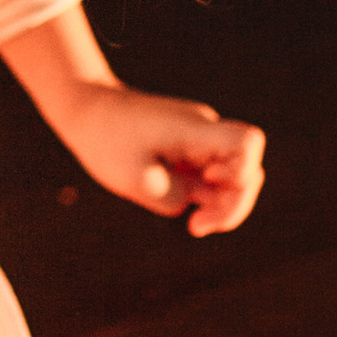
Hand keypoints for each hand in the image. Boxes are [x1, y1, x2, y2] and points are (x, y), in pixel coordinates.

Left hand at [59, 82, 264, 238]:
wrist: (87, 109)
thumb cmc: (106, 140)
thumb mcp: (136, 181)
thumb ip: (174, 198)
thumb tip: (195, 202)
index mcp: (195, 130)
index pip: (248, 142)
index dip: (241, 172)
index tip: (207, 182)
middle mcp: (205, 132)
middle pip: (248, 170)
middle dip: (231, 206)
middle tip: (195, 227)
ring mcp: (200, 141)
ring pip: (233, 179)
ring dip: (219, 206)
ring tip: (193, 223)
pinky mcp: (190, 152)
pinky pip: (212, 179)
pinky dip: (205, 198)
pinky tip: (185, 209)